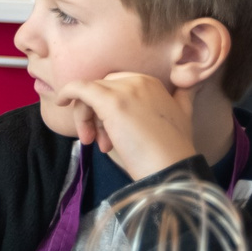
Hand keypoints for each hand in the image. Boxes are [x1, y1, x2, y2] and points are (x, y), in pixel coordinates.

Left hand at [53, 72, 195, 179]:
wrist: (172, 170)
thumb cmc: (170, 151)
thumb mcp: (181, 116)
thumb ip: (182, 97)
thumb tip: (191, 83)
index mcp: (154, 83)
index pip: (116, 84)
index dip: (106, 106)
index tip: (109, 132)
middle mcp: (140, 81)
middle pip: (101, 88)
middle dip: (95, 112)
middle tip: (98, 139)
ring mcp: (126, 89)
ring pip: (90, 93)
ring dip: (87, 117)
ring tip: (98, 144)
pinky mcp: (112, 101)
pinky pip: (80, 88)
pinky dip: (67, 92)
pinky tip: (60, 102)